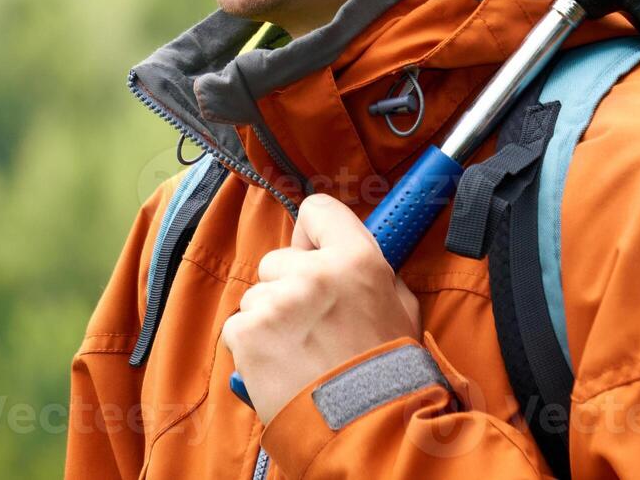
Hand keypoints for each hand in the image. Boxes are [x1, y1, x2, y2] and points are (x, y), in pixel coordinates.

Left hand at [221, 193, 421, 423]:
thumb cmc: (388, 374)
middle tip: (312, 324)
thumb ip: (374, 275)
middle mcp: (313, 273)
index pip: (318, 210)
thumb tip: (352, 258)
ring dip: (270, 319)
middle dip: (288, 286)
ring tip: (298, 354)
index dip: (313, 232)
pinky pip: (238, 326)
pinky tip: (279, 366)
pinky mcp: (247, 332)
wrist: (365, 430)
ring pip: (257, 296)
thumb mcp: (400, 310)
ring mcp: (276, 302)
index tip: (312, 250)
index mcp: (355, 259)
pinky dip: (252, 346)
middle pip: (278, 260)